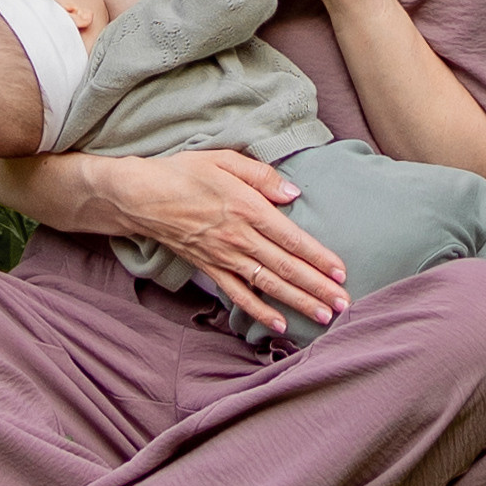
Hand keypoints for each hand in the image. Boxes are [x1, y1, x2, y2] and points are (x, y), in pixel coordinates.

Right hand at [116, 148, 348, 336]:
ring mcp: (224, 257)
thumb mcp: (223, 160)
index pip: (291, 238)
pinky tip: (278, 325)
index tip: (341, 272)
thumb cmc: (184, 173)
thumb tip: (293, 193)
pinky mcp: (210, 269)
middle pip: (285, 267)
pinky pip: (238, 295)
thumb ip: (261, 176)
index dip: (318, 257)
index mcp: (246, 208)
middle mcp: (239, 238)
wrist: (141, 196)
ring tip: (324, 316)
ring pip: (268, 285)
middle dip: (317, 287)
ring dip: (297, 302)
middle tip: (344, 304)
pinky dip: (258, 312)